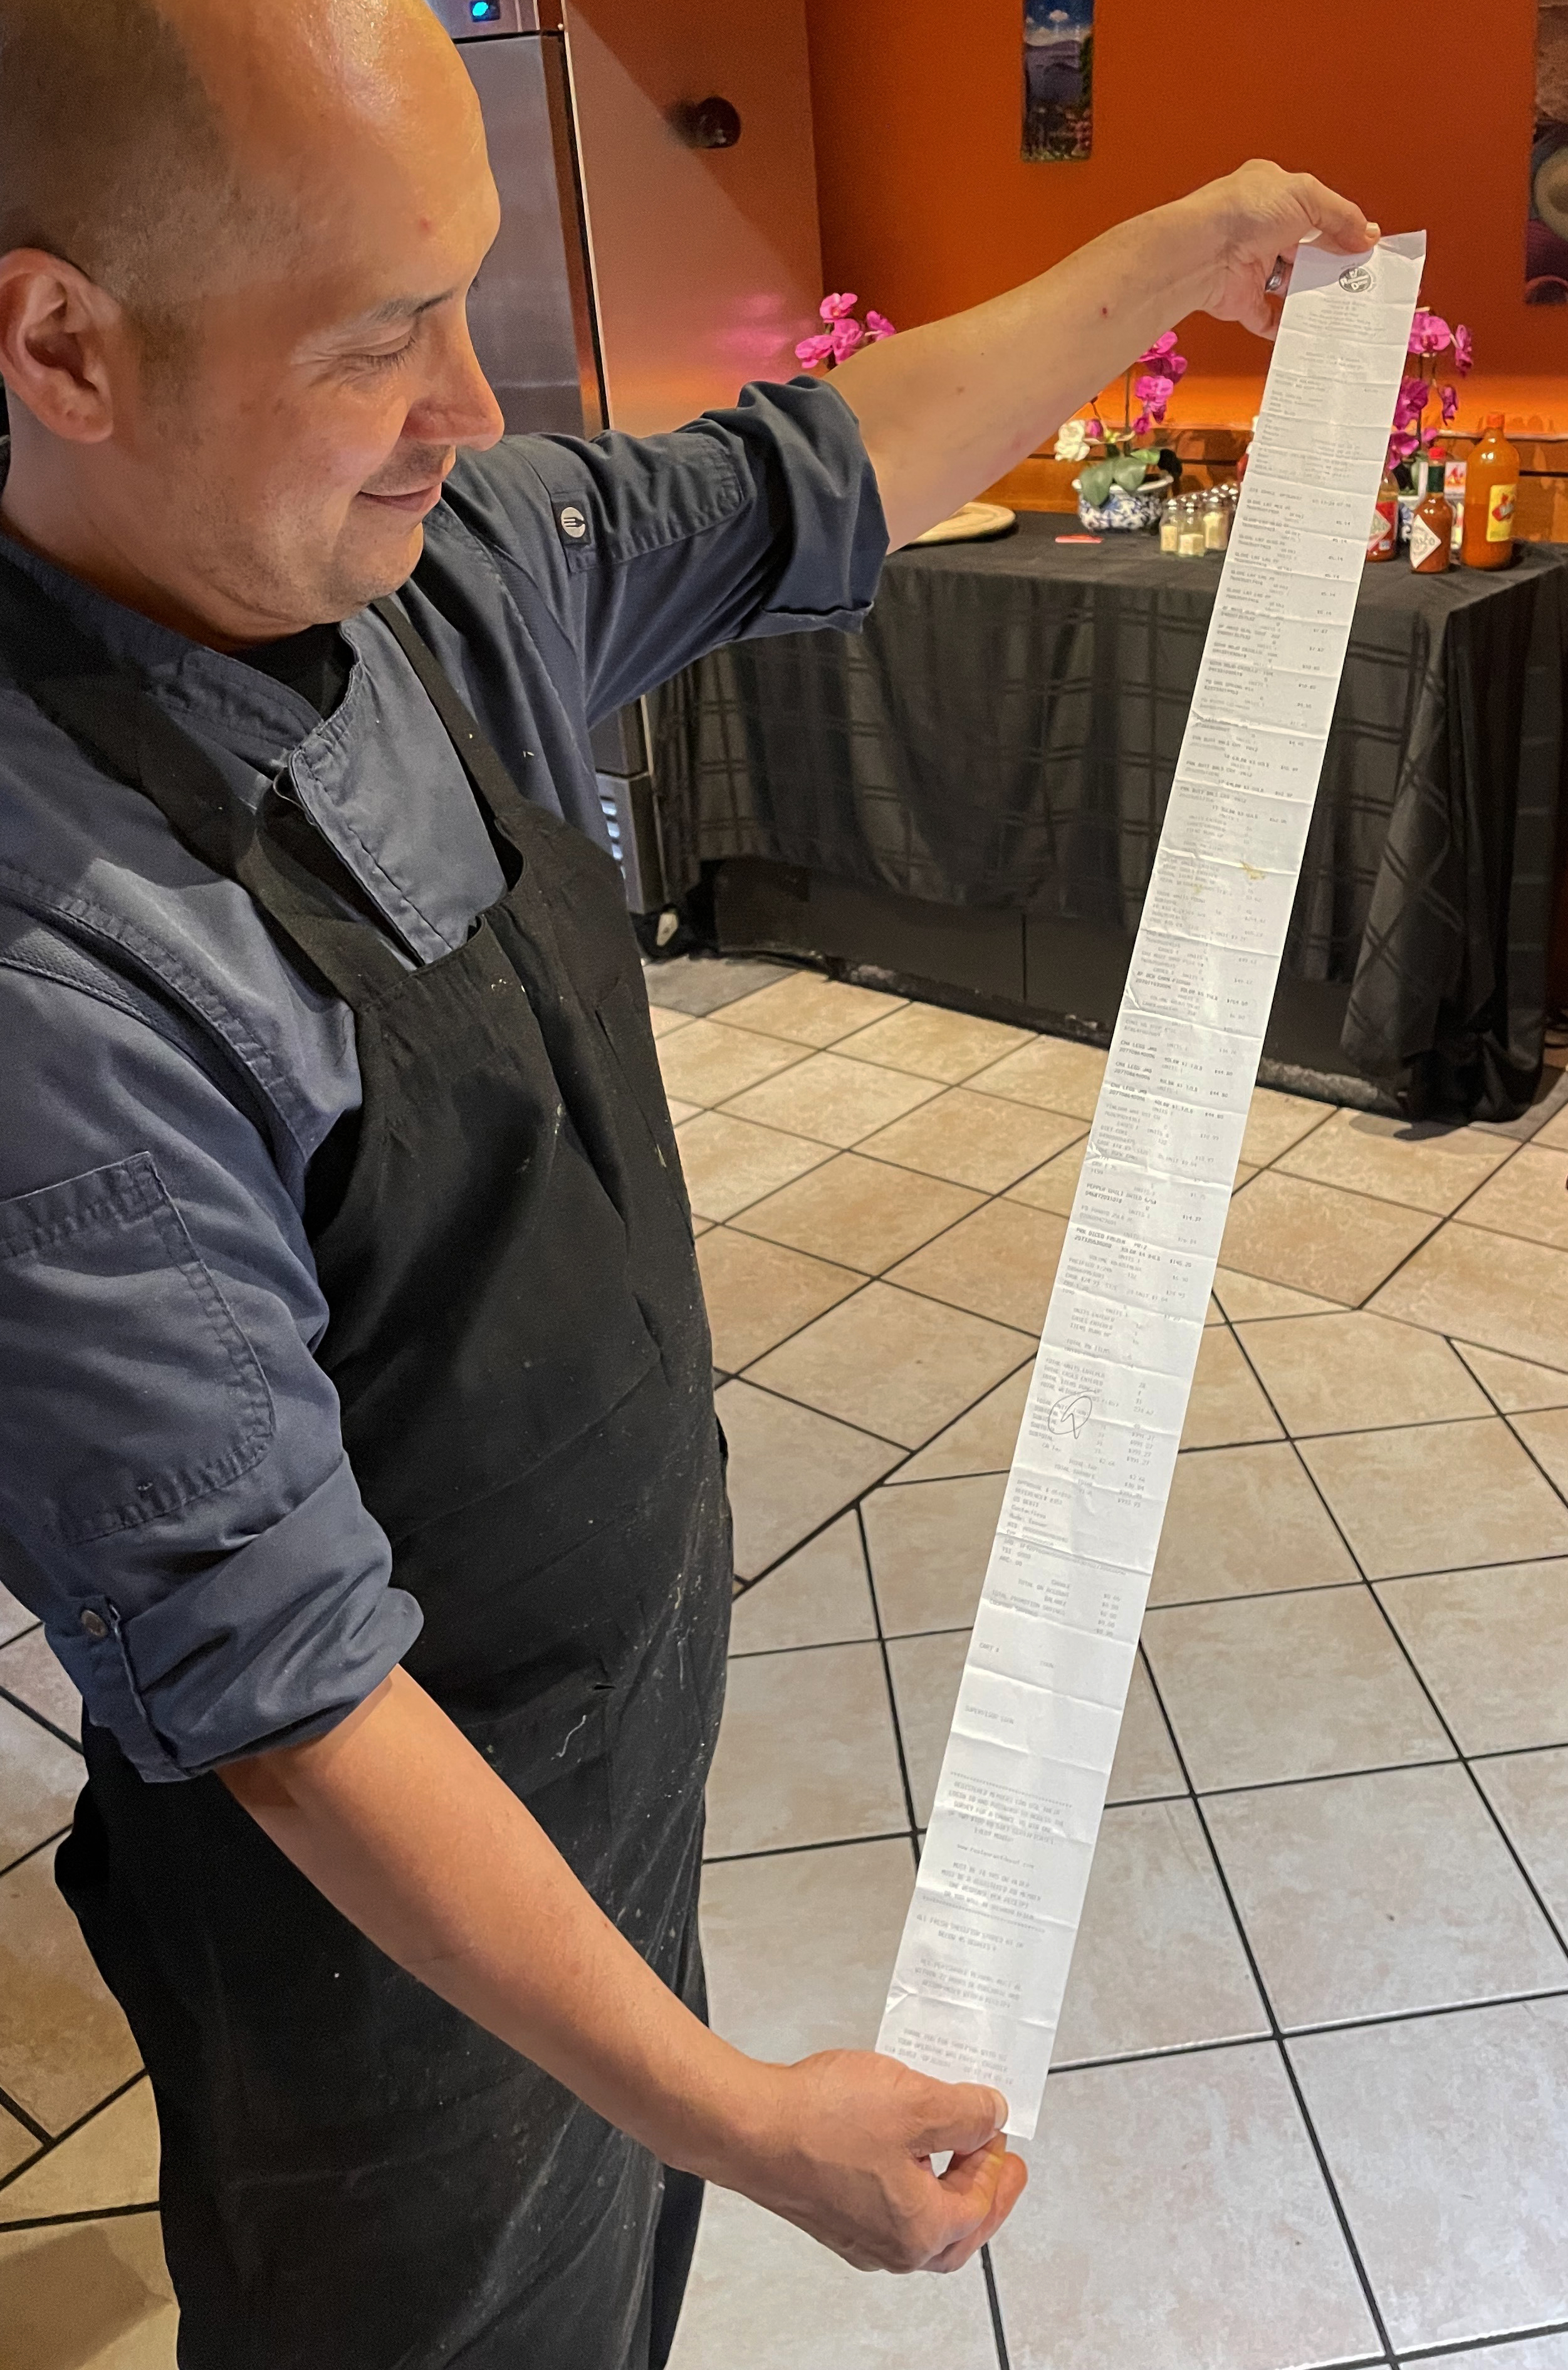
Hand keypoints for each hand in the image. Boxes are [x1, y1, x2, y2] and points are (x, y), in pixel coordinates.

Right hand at [718, 2048, 1027, 2273]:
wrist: (748, 2127)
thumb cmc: (821, 2123)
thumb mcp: (918, 2102)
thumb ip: (967, 2113)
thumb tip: (991, 2117)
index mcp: (920, 2231)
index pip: (980, 2202)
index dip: (996, 2158)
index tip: (998, 2126)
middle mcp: (888, 2245)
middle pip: (954, 2230)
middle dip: (981, 2193)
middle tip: (997, 2164)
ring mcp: (854, 2232)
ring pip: (916, 2218)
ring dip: (940, 2185)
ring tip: (947, 2142)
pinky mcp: (828, 2210)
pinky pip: (882, 2202)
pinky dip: (903, 2178)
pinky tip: (895, 2143)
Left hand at [1179, 158, 1380, 335]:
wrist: (1201, 250)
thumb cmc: (1243, 211)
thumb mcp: (1306, 196)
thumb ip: (1340, 216)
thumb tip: (1367, 235)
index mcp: (1273, 195)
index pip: (1315, 213)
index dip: (1339, 230)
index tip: (1362, 248)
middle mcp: (1260, 230)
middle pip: (1305, 252)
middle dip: (1330, 266)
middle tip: (1357, 280)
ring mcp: (1249, 266)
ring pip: (1289, 286)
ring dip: (1311, 296)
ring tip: (1339, 305)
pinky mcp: (1240, 300)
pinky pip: (1266, 318)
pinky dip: (1284, 326)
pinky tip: (1306, 327)